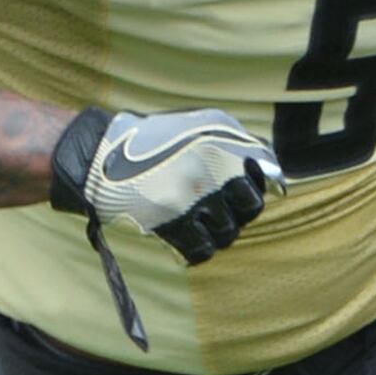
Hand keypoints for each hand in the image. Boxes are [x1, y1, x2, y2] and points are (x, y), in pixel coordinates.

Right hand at [53, 107, 286, 263]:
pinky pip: (202, 250)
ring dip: (216, 231)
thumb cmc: (156, 141)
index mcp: (225, 142)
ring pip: (228, 233)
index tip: (244, 193)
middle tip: (220, 209)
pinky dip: (198, 248)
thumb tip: (274, 174)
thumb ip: (241, 142)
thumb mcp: (203, 124)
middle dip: (239, 212)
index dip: (259, 188)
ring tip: (197, 222)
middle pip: (251, 209)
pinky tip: (186, 237)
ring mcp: (195, 197)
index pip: (267, 176)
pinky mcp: (173, 222)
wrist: (101, 157)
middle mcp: (215, 169)